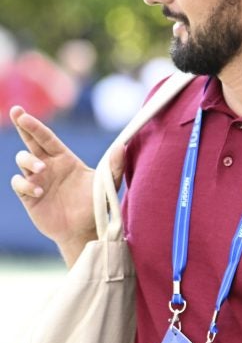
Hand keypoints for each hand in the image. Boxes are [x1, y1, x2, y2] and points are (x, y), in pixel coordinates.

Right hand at [9, 105, 105, 261]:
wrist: (85, 230)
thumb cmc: (97, 205)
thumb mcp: (107, 184)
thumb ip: (115, 166)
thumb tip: (122, 146)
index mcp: (64, 159)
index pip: (47, 138)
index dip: (36, 126)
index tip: (23, 114)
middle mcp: (48, 166)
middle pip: (31, 142)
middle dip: (23, 126)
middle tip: (18, 112)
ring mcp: (37, 179)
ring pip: (22, 159)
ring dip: (28, 160)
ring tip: (41, 168)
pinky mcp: (29, 196)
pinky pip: (18, 183)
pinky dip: (25, 183)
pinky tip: (39, 191)